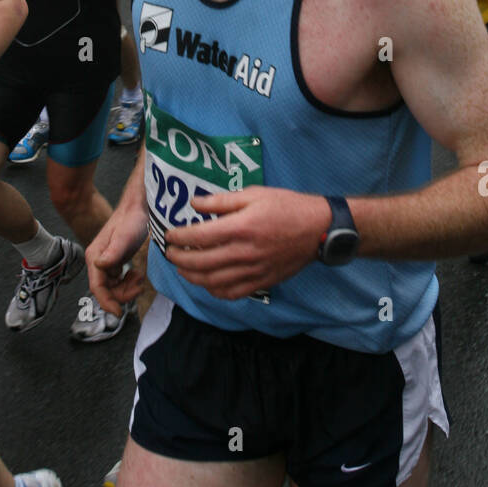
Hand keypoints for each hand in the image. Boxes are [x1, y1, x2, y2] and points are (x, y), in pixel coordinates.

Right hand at [87, 205, 149, 315]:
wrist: (139, 208)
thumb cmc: (132, 220)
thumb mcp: (124, 237)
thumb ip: (113, 252)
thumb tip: (100, 265)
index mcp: (95, 257)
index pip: (97, 287)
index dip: (107, 302)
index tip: (119, 312)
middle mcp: (97, 261)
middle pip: (106, 291)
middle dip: (122, 293)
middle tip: (139, 285)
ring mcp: (105, 262)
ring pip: (113, 288)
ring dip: (127, 288)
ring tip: (139, 277)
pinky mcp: (115, 261)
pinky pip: (119, 281)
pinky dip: (128, 282)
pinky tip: (137, 273)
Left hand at [165, 187, 328, 300]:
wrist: (318, 229)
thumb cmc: (287, 206)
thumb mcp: (254, 194)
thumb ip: (222, 201)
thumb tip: (195, 203)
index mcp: (241, 227)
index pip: (199, 237)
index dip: (179, 238)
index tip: (169, 235)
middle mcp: (244, 252)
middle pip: (201, 263)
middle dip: (179, 259)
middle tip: (170, 253)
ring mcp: (253, 270)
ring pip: (213, 282)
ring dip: (192, 277)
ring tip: (182, 269)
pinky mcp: (262, 281)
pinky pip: (232, 293)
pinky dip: (214, 290)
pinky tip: (207, 283)